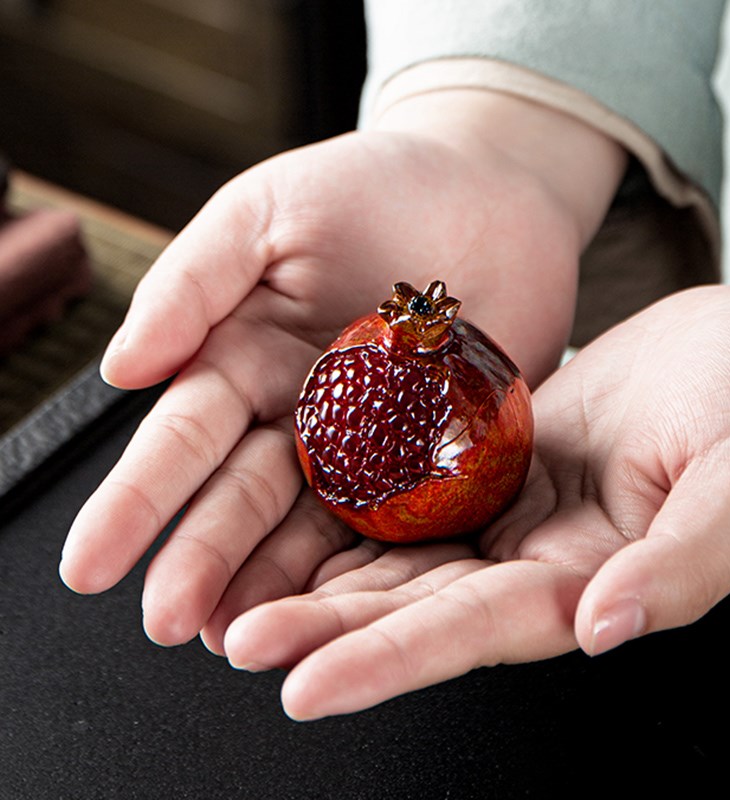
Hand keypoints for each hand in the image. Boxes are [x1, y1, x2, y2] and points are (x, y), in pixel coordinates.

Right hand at [59, 92, 624, 654]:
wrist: (489, 192)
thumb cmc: (373, 186)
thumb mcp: (268, 212)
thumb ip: (194, 282)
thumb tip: (120, 369)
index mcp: (245, 357)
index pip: (183, 438)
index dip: (136, 501)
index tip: (89, 564)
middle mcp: (300, 412)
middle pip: (243, 495)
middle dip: (202, 557)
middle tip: (169, 622)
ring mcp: (370, 441)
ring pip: (314, 523)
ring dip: (276, 581)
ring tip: (238, 638)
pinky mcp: (438, 453)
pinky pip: (403, 513)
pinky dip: (373, 563)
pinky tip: (345, 609)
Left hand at [219, 277, 729, 719]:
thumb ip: (679, 568)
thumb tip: (605, 630)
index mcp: (591, 579)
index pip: (474, 632)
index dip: (388, 662)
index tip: (302, 686)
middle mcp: (540, 555)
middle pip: (416, 603)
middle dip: (326, 627)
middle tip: (237, 640)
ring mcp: (516, 505)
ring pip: (405, 550)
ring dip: (324, 573)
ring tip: (240, 592)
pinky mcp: (502, 453)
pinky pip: (421, 482)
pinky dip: (359, 499)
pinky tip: (298, 508)